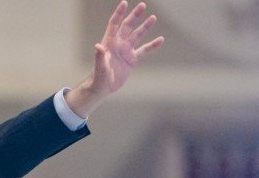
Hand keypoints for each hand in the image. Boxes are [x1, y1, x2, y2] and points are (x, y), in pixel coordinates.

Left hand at [65, 1, 163, 117]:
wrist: (102, 88)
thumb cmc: (98, 78)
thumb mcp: (100, 68)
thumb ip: (99, 57)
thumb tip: (98, 46)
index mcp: (109, 43)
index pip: (114, 24)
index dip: (119, 13)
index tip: (124, 3)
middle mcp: (118, 44)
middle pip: (127, 26)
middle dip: (134, 16)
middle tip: (142, 5)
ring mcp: (126, 51)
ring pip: (137, 35)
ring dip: (145, 27)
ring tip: (153, 17)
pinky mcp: (132, 59)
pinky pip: (144, 50)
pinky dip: (152, 45)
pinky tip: (160, 40)